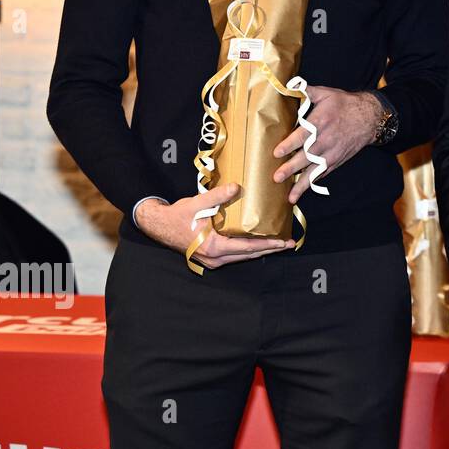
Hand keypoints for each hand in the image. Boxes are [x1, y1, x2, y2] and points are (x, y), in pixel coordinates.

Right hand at [133, 183, 294, 268]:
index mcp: (214, 247)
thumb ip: (218, 196)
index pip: (247, 247)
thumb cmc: (177, 216)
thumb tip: (237, 187)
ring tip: (279, 244)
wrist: (158, 225)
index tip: (283, 242)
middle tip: (289, 244)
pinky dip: (248, 250)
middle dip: (270, 249)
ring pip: (242, 257)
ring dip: (261, 250)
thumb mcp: (197, 203)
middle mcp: (215, 258)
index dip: (268, 244)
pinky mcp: (210, 257)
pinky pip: (234, 255)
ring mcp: (212, 260)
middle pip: (249, 255)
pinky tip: (258, 243)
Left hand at [272, 86, 379, 202]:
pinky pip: (323, 174)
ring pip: (315, 170)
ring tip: (290, 196)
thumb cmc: (345, 104)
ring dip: (302, 183)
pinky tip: (301, 191)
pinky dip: (312, 183)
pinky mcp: (337, 161)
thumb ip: (306, 91)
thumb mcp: (326, 93)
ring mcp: (333, 153)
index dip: (290, 144)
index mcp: (321, 122)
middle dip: (292, 168)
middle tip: (277, 177)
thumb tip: (287, 85)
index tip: (277, 152)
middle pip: (307, 156)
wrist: (370, 118)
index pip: (303, 135)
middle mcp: (326, 140)